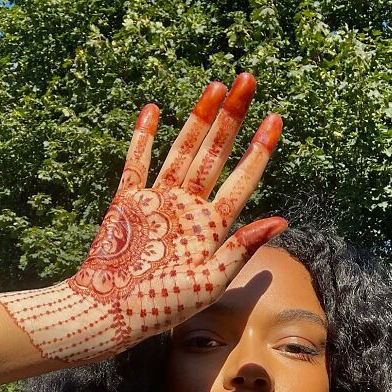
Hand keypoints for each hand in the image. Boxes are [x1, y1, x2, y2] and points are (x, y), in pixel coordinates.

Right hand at [0, 73, 285, 363]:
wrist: (110, 311)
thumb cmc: (161, 306)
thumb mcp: (209, 281)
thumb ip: (241, 248)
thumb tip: (280, 220)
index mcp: (211, 228)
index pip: (242, 181)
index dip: (259, 151)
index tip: (275, 119)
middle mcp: (188, 209)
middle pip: (215, 154)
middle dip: (233, 119)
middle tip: (248, 80)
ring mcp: (158, 201)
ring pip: (182, 150)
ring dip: (198, 118)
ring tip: (216, 86)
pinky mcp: (127, 200)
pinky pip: (136, 162)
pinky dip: (143, 136)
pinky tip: (154, 111)